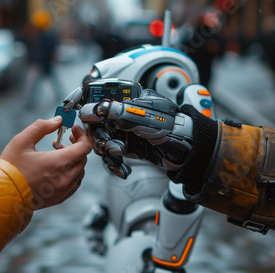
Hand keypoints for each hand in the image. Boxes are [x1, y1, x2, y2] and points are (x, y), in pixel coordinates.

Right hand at [0, 116, 92, 209]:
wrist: (1, 194)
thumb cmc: (10, 167)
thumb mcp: (22, 140)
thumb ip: (42, 126)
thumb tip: (58, 120)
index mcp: (58, 163)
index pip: (85, 147)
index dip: (82, 135)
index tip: (73, 130)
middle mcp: (64, 178)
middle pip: (82, 158)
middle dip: (75, 146)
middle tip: (59, 142)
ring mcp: (62, 190)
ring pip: (79, 172)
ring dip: (72, 160)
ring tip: (54, 155)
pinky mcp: (59, 198)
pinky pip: (73, 184)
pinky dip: (70, 173)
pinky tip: (55, 169)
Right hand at [79, 90, 193, 178]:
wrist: (188, 151)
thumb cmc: (172, 128)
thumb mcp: (143, 117)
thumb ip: (118, 112)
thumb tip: (97, 107)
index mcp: (129, 100)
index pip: (102, 102)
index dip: (91, 112)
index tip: (86, 122)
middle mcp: (125, 114)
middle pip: (99, 125)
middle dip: (101, 137)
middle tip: (105, 144)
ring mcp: (127, 132)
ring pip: (104, 142)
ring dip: (108, 152)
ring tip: (118, 155)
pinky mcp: (130, 147)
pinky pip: (113, 155)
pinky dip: (115, 164)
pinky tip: (122, 169)